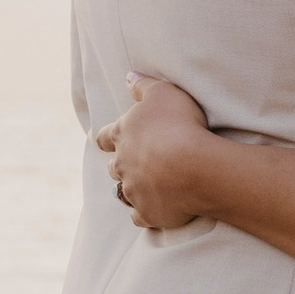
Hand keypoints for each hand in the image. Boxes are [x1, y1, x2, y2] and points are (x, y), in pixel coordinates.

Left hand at [96, 76, 217, 230]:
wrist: (193, 166)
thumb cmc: (179, 125)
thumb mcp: (163, 93)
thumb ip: (143, 86)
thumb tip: (129, 76)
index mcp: (123, 136)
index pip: (105, 136)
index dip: (104, 137)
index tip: (101, 139)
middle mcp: (123, 165)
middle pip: (113, 167)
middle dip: (120, 165)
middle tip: (130, 165)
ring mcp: (133, 191)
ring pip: (123, 193)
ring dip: (130, 190)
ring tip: (140, 190)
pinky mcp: (148, 212)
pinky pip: (140, 217)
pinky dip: (145, 214)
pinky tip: (153, 211)